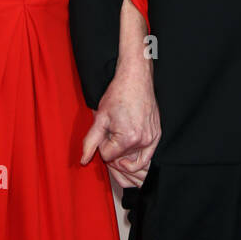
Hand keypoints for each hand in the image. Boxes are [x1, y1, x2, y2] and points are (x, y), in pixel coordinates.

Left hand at [81, 67, 160, 187]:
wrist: (136, 79)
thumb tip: (84, 160)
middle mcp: (142, 141)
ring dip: (124, 150)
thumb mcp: (100, 118)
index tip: (104, 131)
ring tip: (121, 133)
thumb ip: (90, 141)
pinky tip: (130, 147)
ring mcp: (151, 139)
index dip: (102, 145)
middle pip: (120, 158)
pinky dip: (137, 156)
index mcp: (127, 138)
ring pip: (131, 158)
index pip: (108, 156)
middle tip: (112, 130)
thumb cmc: (119, 94)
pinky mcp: (157, 135)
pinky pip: (146, 156)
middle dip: (113, 147)